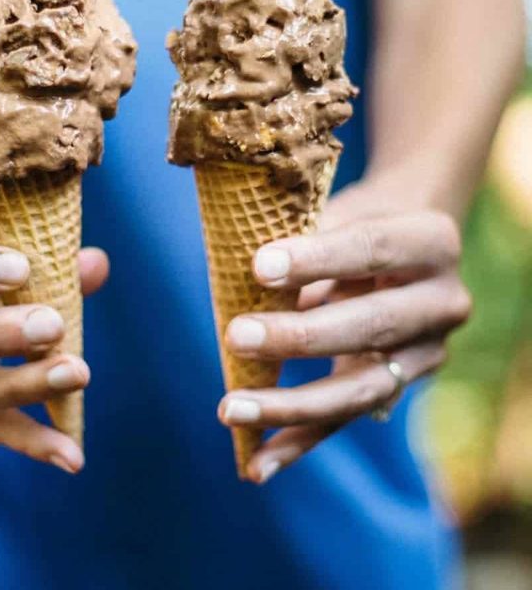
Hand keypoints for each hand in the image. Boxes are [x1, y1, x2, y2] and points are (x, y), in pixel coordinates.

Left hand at [217, 181, 471, 483]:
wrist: (406, 243)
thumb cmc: (358, 219)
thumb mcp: (340, 212)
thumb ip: (304, 239)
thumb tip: (243, 279)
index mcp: (431, 240)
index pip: (370, 249)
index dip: (315, 260)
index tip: (258, 267)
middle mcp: (443, 301)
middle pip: (370, 326)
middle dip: (300, 337)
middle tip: (236, 336)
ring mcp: (427, 352)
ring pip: (359, 388)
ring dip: (291, 406)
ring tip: (230, 409)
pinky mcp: (400, 386)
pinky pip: (346, 418)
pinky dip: (298, 442)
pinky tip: (257, 462)